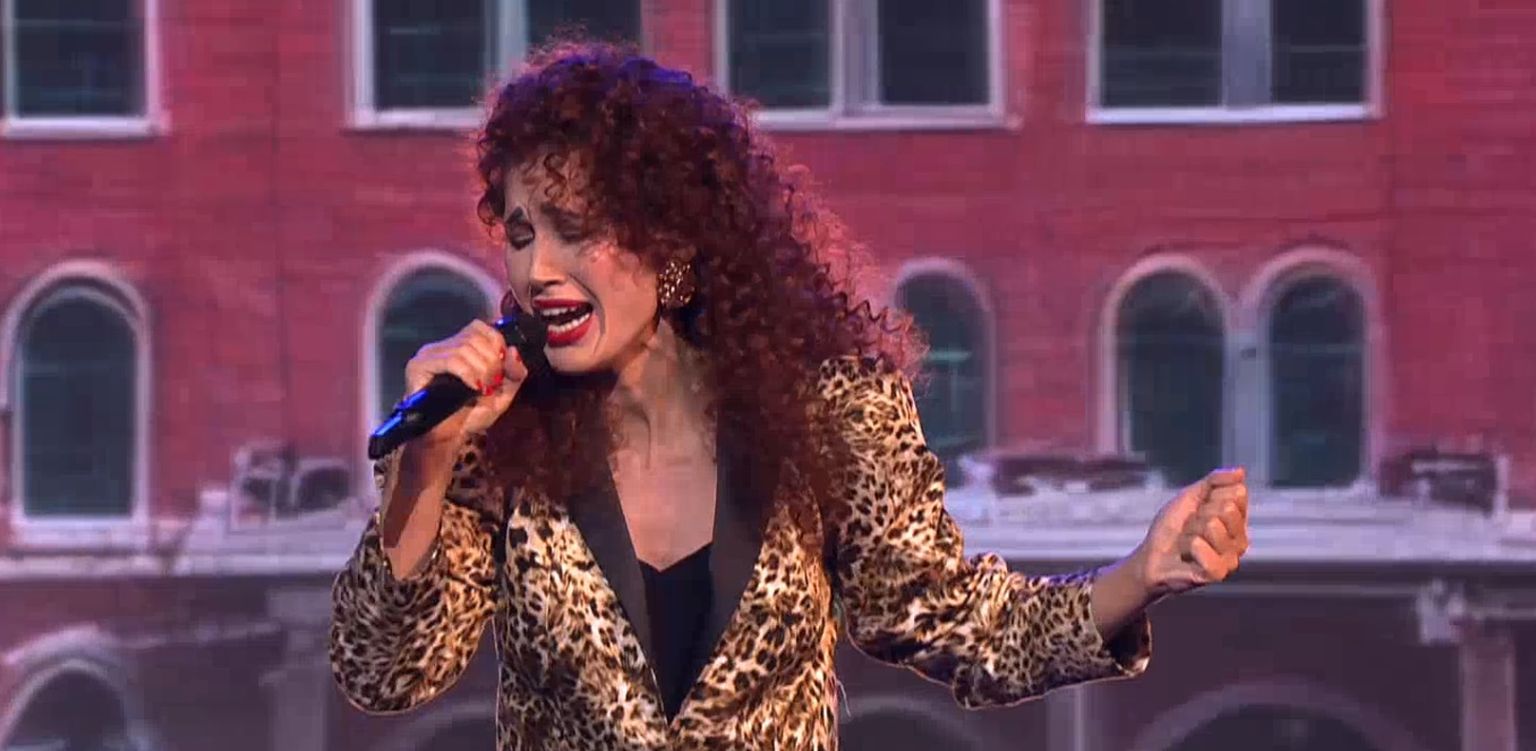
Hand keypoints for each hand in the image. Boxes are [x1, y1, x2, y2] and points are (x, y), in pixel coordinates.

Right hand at [401, 319, 528, 446]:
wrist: (447, 438)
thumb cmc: (471, 416)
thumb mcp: (502, 394)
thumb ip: (514, 373)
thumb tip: (513, 350)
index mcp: (461, 346)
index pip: (481, 327)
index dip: (497, 344)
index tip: (501, 369)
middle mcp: (443, 346)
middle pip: (475, 336)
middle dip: (492, 361)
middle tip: (492, 384)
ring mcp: (429, 354)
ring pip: (464, 347)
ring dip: (482, 369)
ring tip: (482, 389)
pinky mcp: (418, 366)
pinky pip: (450, 359)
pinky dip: (468, 372)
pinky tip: (472, 387)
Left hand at [1130, 467, 1249, 599]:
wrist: (1151, 556)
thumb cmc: (1172, 527)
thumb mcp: (1190, 496)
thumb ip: (1214, 481)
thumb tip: (1241, 471)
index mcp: (1238, 521)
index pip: (1237, 493)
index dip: (1209, 497)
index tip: (1197, 509)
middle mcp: (1240, 540)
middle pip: (1227, 508)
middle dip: (1199, 514)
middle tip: (1189, 528)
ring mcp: (1231, 559)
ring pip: (1214, 526)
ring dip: (1190, 531)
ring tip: (1186, 542)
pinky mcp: (1218, 573)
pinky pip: (1206, 550)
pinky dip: (1191, 548)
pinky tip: (1188, 554)